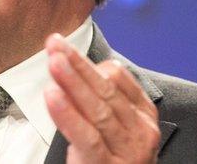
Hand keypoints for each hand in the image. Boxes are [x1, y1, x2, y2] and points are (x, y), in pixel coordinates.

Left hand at [44, 34, 159, 163]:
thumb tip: (74, 66)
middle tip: (54, 45)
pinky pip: (87, 136)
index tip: (61, 46)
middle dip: (77, 65)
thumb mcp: (113, 126)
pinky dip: (68, 114)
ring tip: (53, 63)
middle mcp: (141, 131)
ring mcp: (127, 151)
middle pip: (106, 91)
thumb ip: (101, 99)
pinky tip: (52, 95)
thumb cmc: (113, 157)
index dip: (87, 60)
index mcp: (143, 115)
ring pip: (98, 110)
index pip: (117, 78)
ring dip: (73, 83)